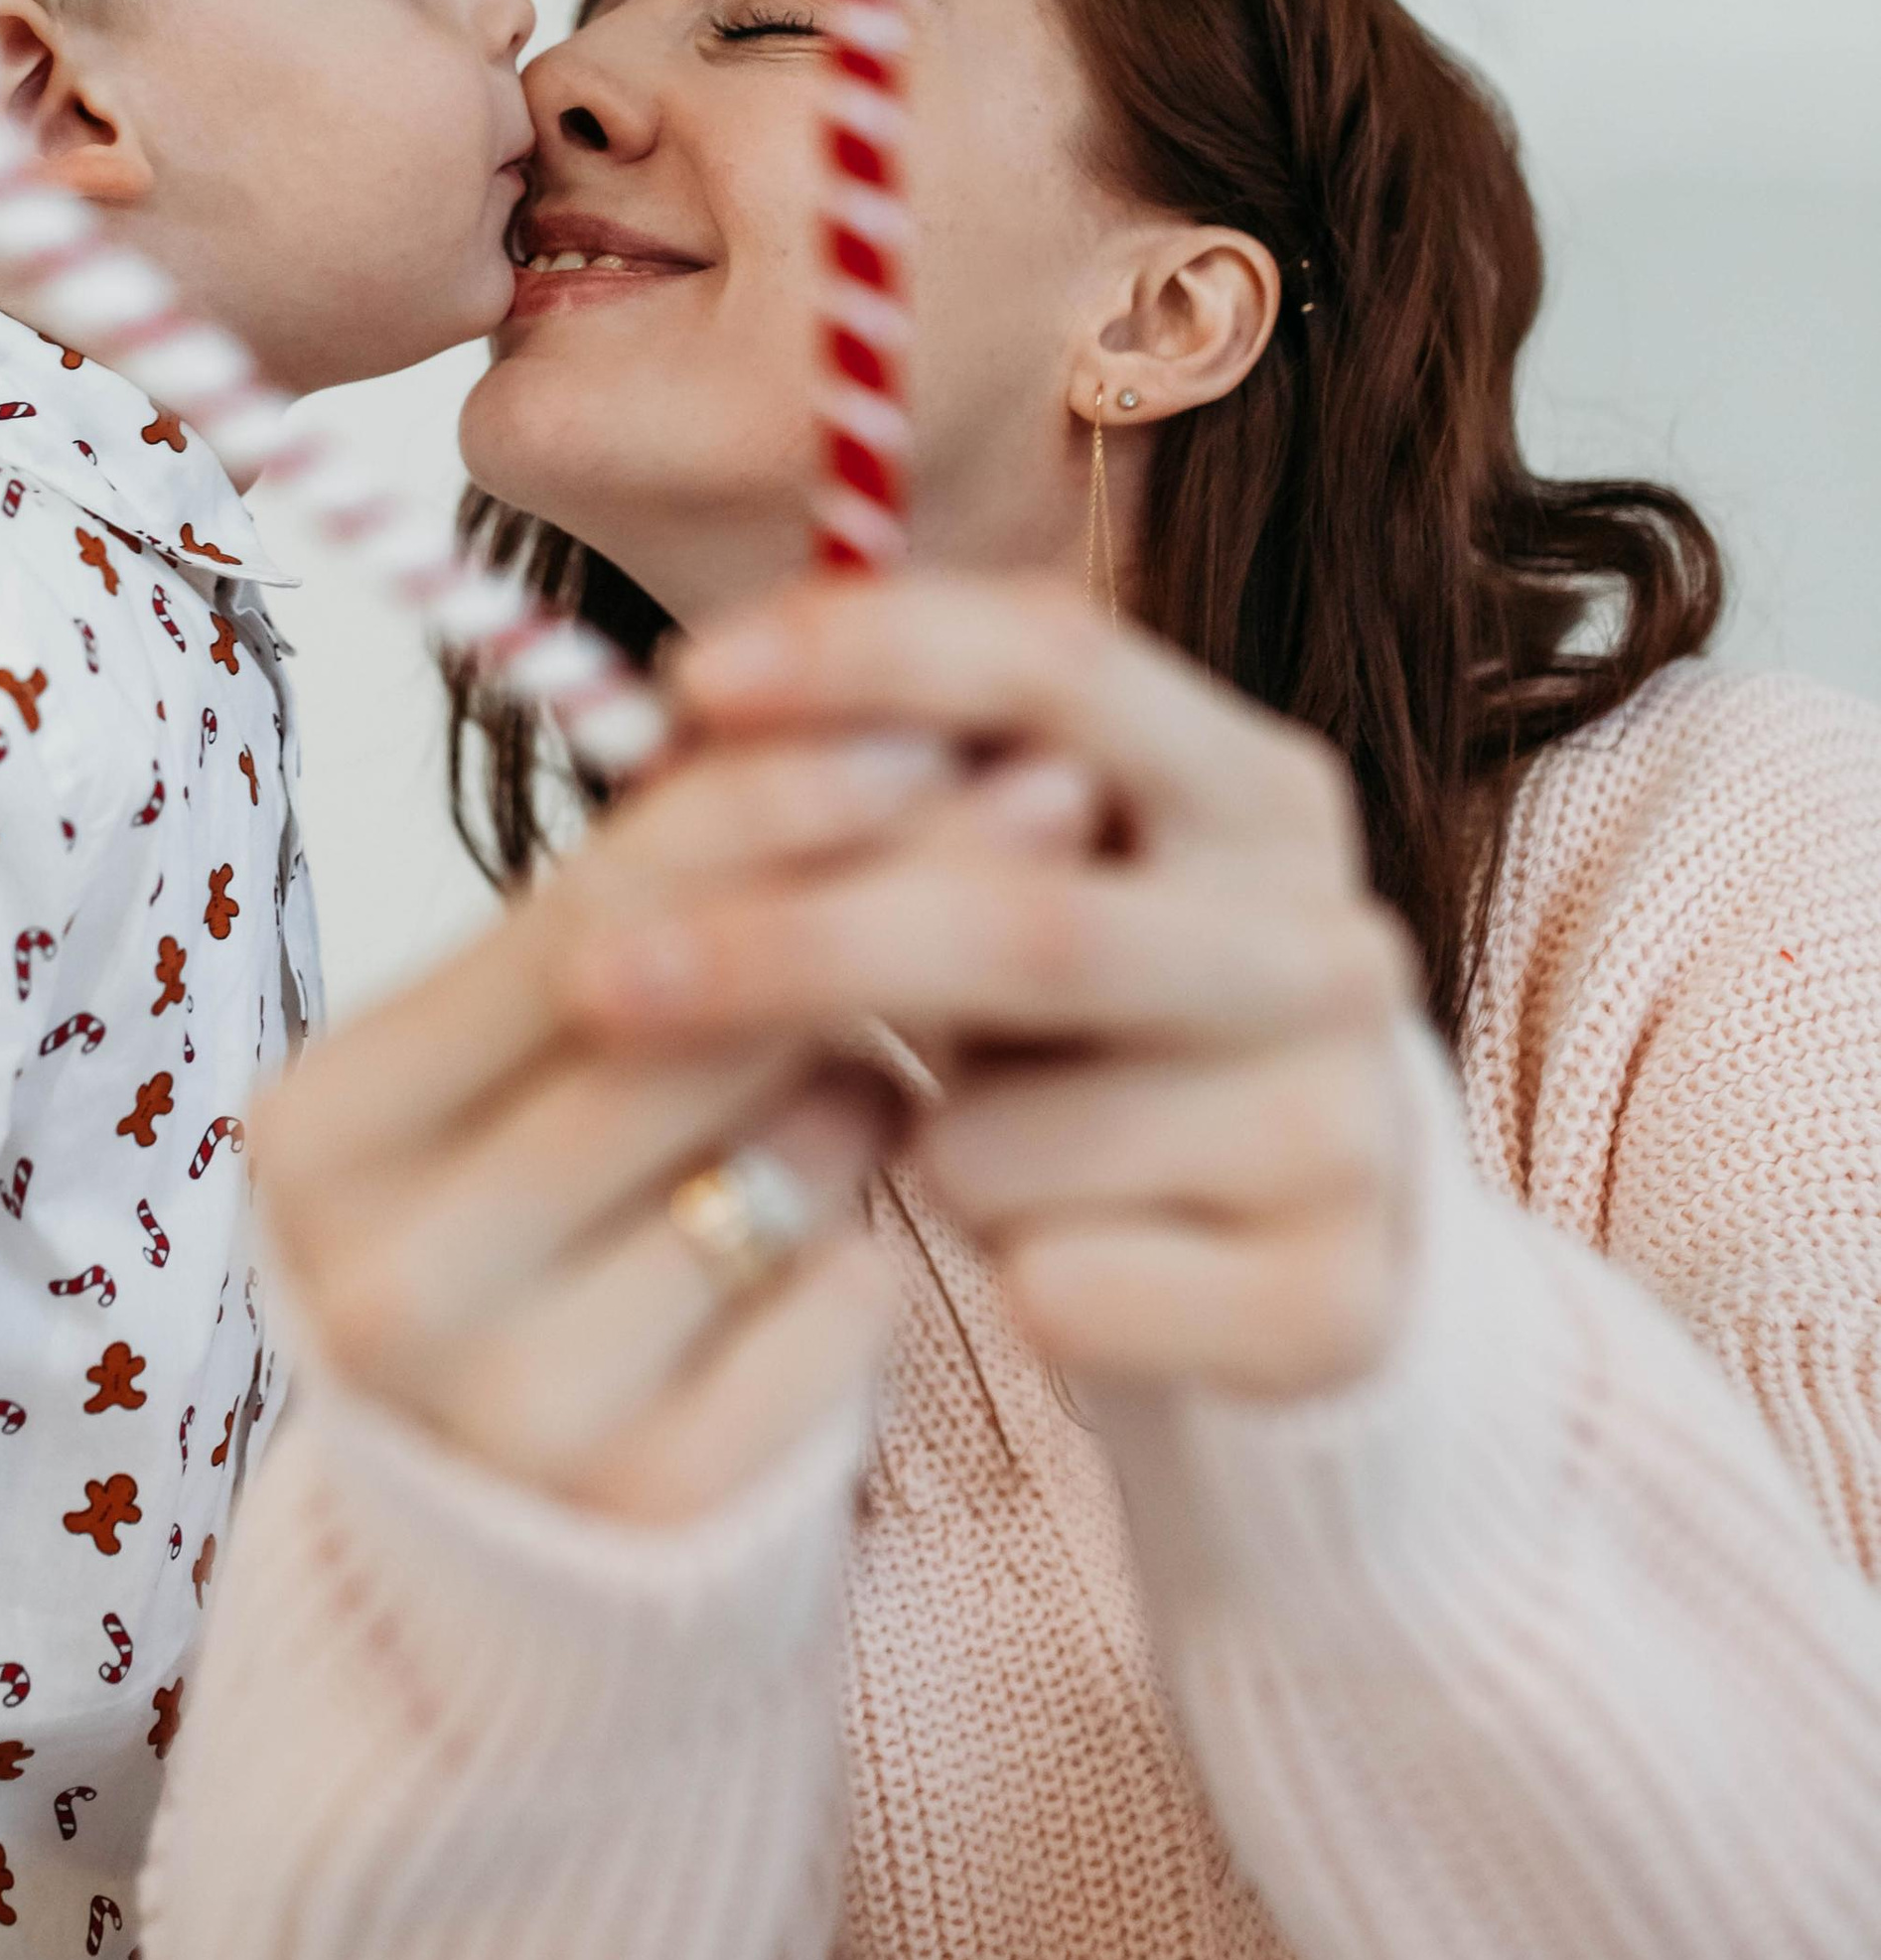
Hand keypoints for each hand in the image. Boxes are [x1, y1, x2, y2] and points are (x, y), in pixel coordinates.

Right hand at [252, 730, 961, 1522]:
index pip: (573, 921)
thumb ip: (645, 908)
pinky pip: (837, 1309)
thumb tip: (863, 712)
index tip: (923, 723)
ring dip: (876, 1086)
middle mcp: (383, 1281)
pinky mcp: (644, 1514)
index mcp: (324, 1129)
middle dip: (881, 897)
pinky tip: (871, 1226)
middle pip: (683, 1035)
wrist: (523, 1527)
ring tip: (903, 1056)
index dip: (758, 809)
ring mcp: (506, 1418)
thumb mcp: (542, 1057)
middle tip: (1047, 801)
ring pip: (778, 1168)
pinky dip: (875, 1245)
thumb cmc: (551, 1220)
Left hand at [560, 576, 1419, 1402]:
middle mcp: (1337, 935)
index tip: (682, 684)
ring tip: (932, 1154)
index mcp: (1259, 786)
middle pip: (1031, 915)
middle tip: (602, 977)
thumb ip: (903, 804)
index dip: (869, 655)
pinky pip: (1070, 1293)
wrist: (1271, 1283)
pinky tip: (1025, 1271)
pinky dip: (993, 1285)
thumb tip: (685, 728)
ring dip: (915, 1153)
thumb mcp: (1013, 896)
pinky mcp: (1339, 1304)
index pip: (1064, 658)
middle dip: (793, 942)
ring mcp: (1356, 1125)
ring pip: (1025, 1134)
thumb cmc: (1085, 1052)